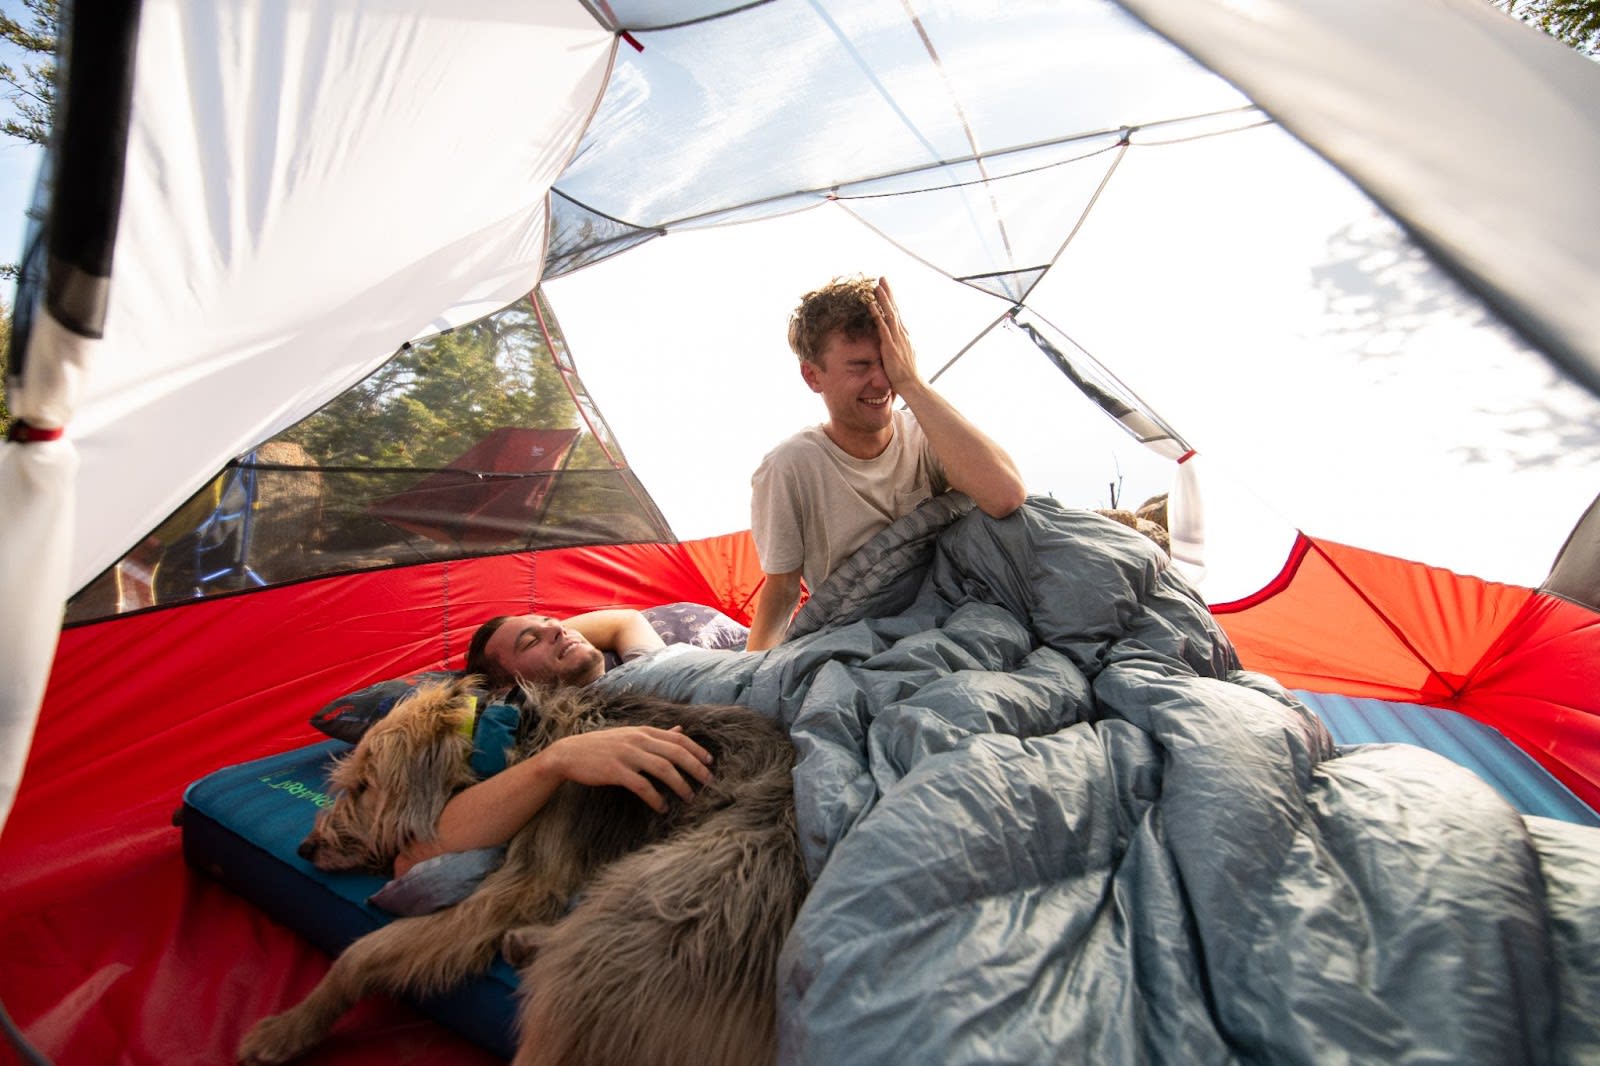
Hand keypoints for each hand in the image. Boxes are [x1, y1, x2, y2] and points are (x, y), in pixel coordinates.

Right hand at [546, 725, 713, 811]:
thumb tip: (680, 729)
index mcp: (643, 731)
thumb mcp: (630, 735)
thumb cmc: (602, 746)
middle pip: (675, 752)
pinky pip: (642, 785)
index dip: (696, 750)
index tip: (710, 762)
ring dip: (680, 784)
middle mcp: (638, 740)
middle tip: (708, 781)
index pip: (678, 738)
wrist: (568, 754)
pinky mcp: (615, 771)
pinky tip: (662, 807)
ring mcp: (627, 754)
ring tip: (690, 797)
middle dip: (695, 767)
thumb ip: (656, 734)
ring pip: (663, 768)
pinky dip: (655, 797)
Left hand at [870, 276, 922, 392]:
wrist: (912, 384)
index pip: (897, 314)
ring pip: (889, 314)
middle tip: (882, 279)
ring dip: (883, 299)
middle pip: (894, 309)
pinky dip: (876, 315)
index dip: (891, 300)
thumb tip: (897, 343)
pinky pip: (882, 327)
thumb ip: (899, 347)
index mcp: (904, 335)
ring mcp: (897, 339)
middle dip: (888, 293)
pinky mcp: (890, 346)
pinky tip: (871, 306)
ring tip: (876, 286)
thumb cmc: (907, 374)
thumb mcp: (904, 356)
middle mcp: (902, 334)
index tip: (886, 289)